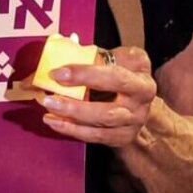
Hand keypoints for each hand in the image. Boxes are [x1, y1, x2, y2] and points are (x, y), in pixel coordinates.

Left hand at [38, 46, 157, 147]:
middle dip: (76, 105)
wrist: (140, 99)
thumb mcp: (115, 57)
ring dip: (72, 118)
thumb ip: (91, 56)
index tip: (59, 73)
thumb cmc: (122, 71)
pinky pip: (97, 136)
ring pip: (102, 123)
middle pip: (109, 108)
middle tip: (50, 98)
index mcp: (140, 72)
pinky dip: (74, 130)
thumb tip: (57, 56)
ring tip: (49, 109)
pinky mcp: (125, 136)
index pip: (114, 76)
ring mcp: (135, 120)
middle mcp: (142, 98)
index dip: (86, 75)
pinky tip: (56, 122)